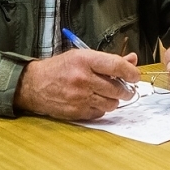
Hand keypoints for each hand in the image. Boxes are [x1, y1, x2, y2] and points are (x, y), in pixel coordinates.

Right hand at [14, 50, 139, 118]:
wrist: (34, 85)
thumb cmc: (59, 69)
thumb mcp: (81, 56)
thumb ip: (108, 60)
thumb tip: (132, 60)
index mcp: (84, 60)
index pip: (116, 66)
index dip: (131, 72)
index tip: (135, 76)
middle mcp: (82, 79)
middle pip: (117, 88)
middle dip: (126, 89)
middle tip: (126, 88)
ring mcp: (80, 97)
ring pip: (112, 103)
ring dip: (114, 100)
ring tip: (107, 94)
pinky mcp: (77, 112)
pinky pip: (100, 113)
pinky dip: (101, 108)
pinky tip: (94, 101)